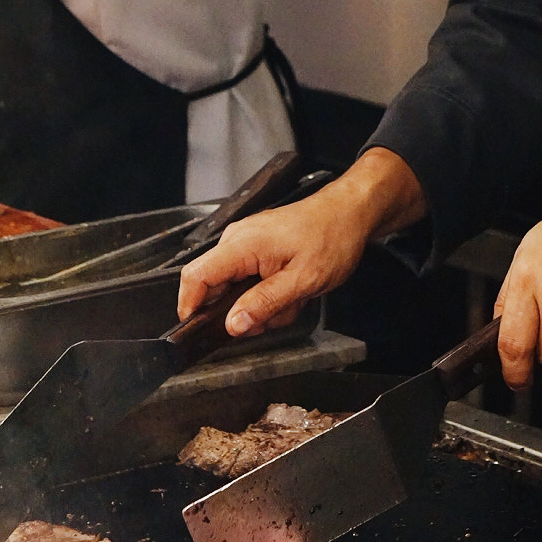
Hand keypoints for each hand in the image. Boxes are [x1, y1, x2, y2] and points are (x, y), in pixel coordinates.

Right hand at [177, 148, 426, 336]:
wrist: (351, 212)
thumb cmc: (332, 236)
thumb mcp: (301, 280)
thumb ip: (264, 304)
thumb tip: (232, 324)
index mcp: (242, 244)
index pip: (195, 276)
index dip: (190, 306)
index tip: (198, 329)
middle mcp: (238, 240)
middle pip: (215, 287)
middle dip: (243, 311)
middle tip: (274, 315)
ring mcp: (247, 242)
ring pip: (236, 288)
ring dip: (263, 303)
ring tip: (293, 298)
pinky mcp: (258, 247)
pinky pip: (250, 278)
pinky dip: (269, 291)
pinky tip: (292, 290)